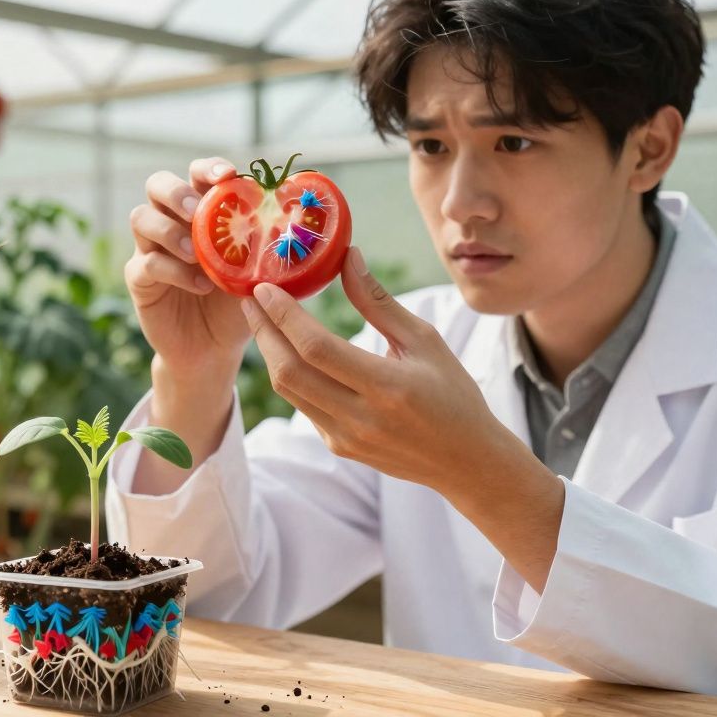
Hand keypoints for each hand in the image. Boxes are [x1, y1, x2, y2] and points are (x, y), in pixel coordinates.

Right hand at [125, 156, 250, 374]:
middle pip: (157, 184)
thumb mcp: (259, 273)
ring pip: (141, 218)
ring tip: (196, 253)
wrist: (214, 348)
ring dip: (169, 230)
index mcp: (201, 212)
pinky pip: (146, 264)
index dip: (208, 168)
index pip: (197, 174)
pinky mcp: (139, 278)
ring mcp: (150, 248)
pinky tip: (201, 285)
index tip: (228, 175)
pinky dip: (173, 271)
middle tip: (198, 211)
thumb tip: (300, 222)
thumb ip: (270, 247)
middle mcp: (171, 222)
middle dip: (177, 192)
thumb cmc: (238, 303)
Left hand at [242, 245, 564, 590]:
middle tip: (250, 298)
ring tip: (263, 319)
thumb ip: (378, 302)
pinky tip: (289, 350)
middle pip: (289, 371)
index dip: (284, 315)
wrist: (466, 460)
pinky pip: (302, 405)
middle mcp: (361, 417)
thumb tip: (347, 256)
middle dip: (263, 330)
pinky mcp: (339, 447)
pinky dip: (291, 374)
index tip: (265, 287)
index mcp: (388, 386)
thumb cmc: (452, 393)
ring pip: (288, 391)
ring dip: (270, 352)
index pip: (317, 348)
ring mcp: (346, 438)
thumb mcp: (424, 340)